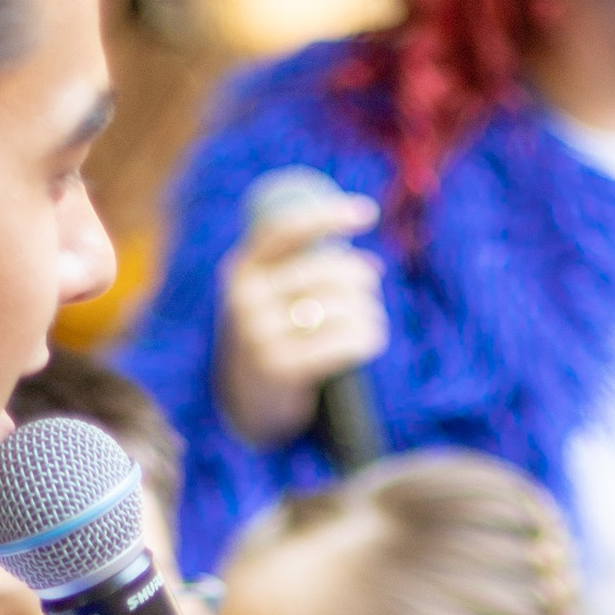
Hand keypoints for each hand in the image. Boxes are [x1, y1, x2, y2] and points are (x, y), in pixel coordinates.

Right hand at [215, 194, 386, 450]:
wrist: (246, 402)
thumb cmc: (276, 337)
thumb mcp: (276, 297)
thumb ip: (311, 271)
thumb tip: (372, 264)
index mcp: (242, 269)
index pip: (287, 230)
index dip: (329, 216)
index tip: (368, 212)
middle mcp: (245, 298)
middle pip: (328, 270)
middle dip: (362, 277)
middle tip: (371, 287)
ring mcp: (259, 334)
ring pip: (342, 306)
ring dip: (369, 312)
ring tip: (371, 319)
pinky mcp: (281, 367)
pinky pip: (344, 341)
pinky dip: (367, 337)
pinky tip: (370, 339)